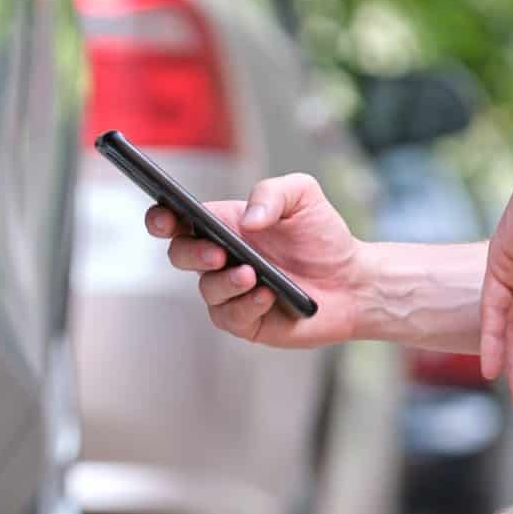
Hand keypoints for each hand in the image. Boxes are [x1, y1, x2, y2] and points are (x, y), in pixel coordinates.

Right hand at [146, 173, 365, 347]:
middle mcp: (219, 259)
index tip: (166, 217)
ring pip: (206, 289)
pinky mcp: (244, 321)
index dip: (161, 218)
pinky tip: (268, 295)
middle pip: (180, 254)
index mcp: (223, 226)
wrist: (351, 280)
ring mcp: (229, 292)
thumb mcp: (303, 196)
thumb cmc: (322, 237)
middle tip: (218, 252)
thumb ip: (272, 192)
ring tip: (252, 275)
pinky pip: (231, 316)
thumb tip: (248, 218)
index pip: (177, 221)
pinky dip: (247, 305)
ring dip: (226, 282)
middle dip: (192, 252)